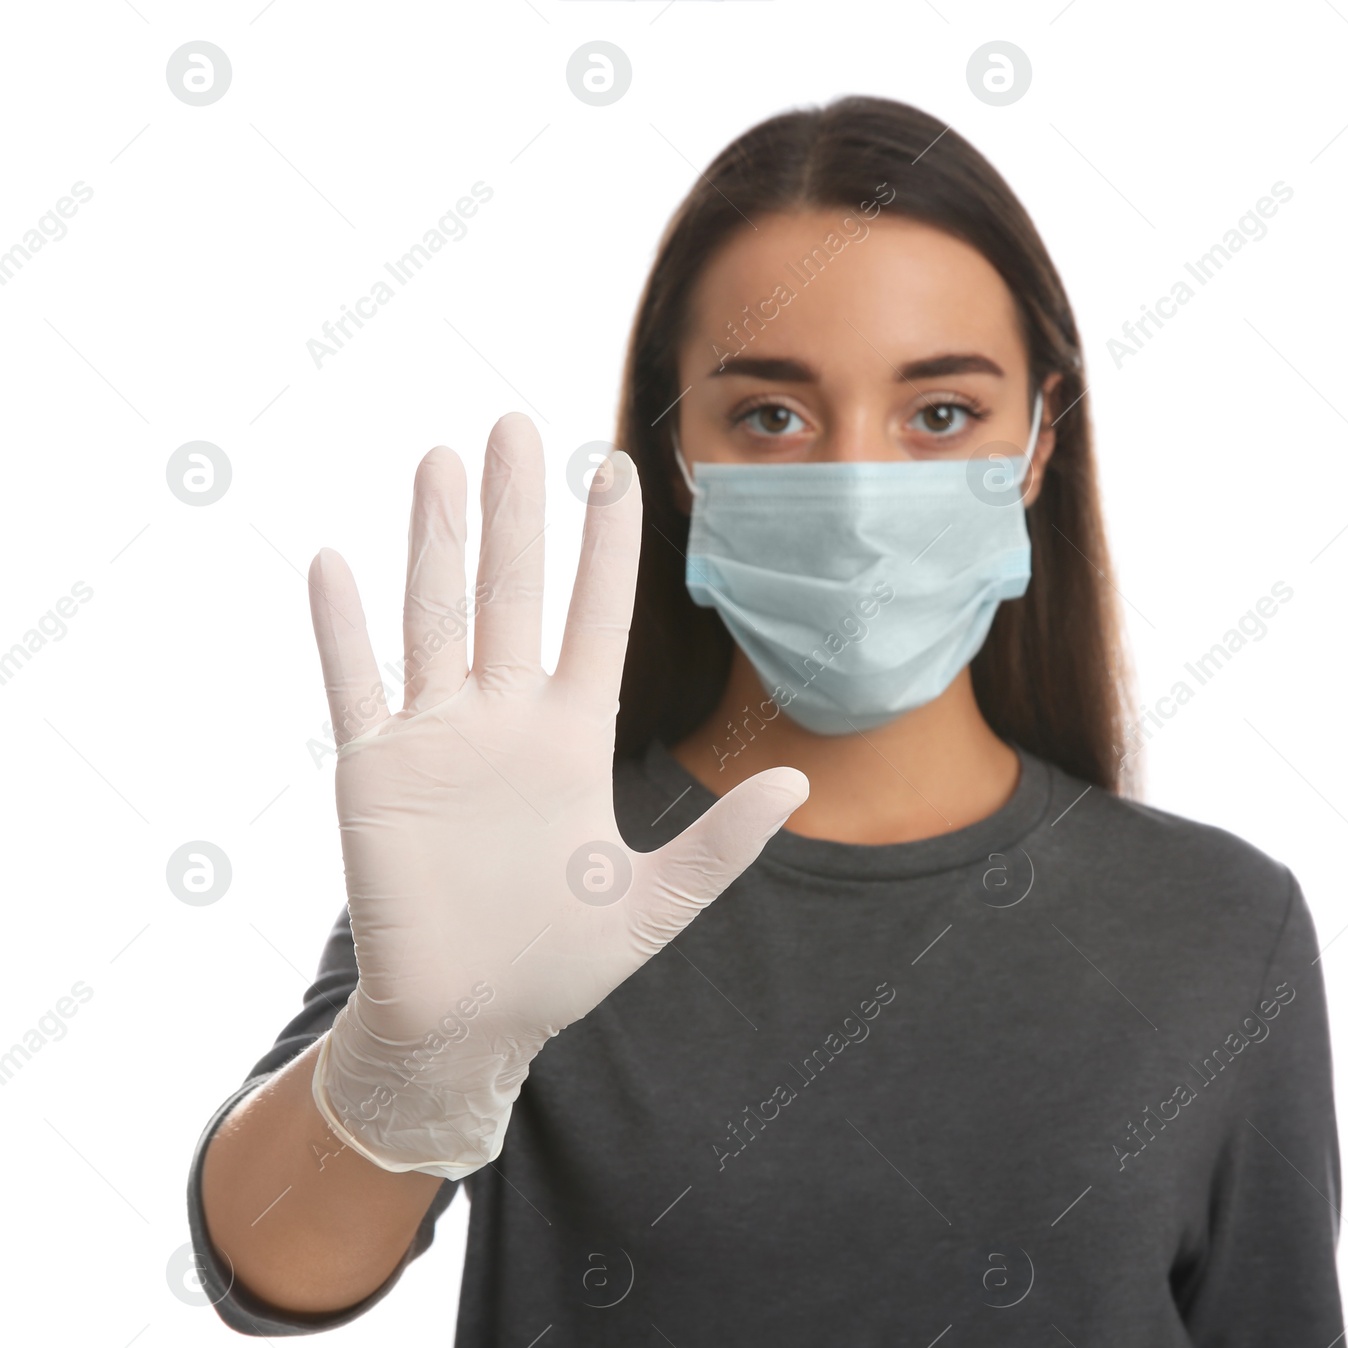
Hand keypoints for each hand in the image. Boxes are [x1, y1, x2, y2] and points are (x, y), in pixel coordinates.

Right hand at [305, 412, 807, 1179]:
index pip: (596, 619)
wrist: (467, 1023)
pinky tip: (334, 562)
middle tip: (515, 425)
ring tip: (439, 459)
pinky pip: (354, 685)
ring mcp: (436, 738)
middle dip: (514, 511)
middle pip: (510, 592)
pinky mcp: (374, 772)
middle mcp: (505, 720)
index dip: (606, 548)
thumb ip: (721, 846)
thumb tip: (799, 784)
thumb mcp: (653, 905)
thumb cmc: (559, 966)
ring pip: (434, 615)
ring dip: (433, 539)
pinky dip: (341, 628)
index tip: (617, 470)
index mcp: (573, 739)